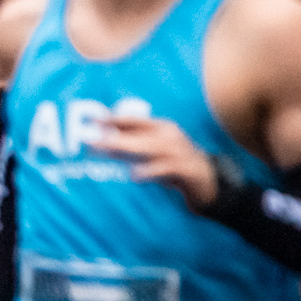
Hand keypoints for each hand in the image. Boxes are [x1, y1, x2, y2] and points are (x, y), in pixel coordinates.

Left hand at [95, 115, 216, 211]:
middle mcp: (171, 137)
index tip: (93, 121)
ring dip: (128, 149)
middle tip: (91, 142)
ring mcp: (180, 152)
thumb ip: (133, 144)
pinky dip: (151, 170)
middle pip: (139, 135)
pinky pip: (166, 168)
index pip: (135, 121)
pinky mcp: (186, 170)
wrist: (208, 180)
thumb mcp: (155, 151)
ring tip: (108, 151)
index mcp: (163, 128)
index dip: (114, 119)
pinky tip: (136, 175)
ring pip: (151, 148)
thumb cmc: (175, 164)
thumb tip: (102, 142)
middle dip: (114, 138)